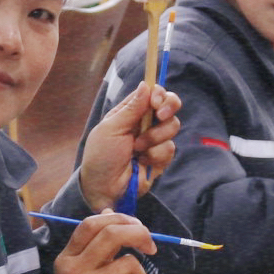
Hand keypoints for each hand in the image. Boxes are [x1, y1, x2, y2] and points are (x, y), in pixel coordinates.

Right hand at [47, 210, 156, 273]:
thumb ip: (93, 248)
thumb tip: (110, 213)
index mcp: (66, 260)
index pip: (91, 224)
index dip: (119, 218)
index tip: (135, 226)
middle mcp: (73, 270)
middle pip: (112, 234)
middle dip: (139, 233)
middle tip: (151, 246)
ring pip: (130, 263)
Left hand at [77, 81, 182, 206]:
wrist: (104, 189)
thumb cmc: (101, 156)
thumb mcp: (111, 129)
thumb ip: (131, 108)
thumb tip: (145, 85)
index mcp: (131, 111)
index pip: (153, 93)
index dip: (159, 93)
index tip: (155, 102)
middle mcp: (146, 122)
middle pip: (170, 104)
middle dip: (169, 107)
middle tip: (160, 116)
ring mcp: (155, 139)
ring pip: (172, 126)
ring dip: (154, 137)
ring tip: (136, 149)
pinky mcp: (161, 157)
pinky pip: (169, 148)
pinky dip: (155, 155)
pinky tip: (142, 162)